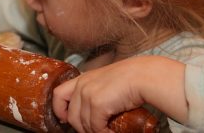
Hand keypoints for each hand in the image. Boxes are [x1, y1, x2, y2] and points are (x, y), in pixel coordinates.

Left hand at [53, 56, 186, 132]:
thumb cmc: (131, 79)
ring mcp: (88, 94)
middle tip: (96, 130)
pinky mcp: (97, 103)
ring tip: (107, 131)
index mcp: (82, 79)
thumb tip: (92, 112)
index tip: (66, 119)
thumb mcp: (106, 81)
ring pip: (83, 125)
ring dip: (95, 132)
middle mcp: (82, 85)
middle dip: (82, 128)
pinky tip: (112, 132)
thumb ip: (95, 91)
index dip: (59, 110)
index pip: (58, 94)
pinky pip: (95, 127)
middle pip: (71, 116)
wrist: (144, 76)